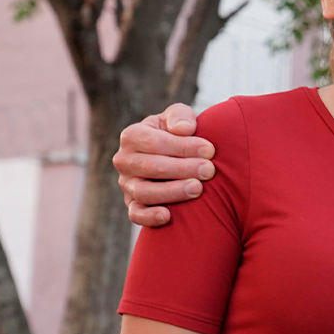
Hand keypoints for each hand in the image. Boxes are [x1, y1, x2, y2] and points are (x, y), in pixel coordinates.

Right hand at [114, 103, 213, 226]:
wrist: (179, 156)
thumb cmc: (180, 133)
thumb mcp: (180, 118)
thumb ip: (180, 116)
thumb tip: (183, 129)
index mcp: (132, 136)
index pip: (153, 142)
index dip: (182, 147)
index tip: (209, 150)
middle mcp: (125, 161)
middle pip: (149, 167)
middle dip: (182, 169)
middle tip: (209, 170)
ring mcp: (128, 184)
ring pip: (143, 192)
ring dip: (171, 191)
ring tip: (198, 189)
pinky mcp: (133, 205)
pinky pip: (136, 215)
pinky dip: (149, 217)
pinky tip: (168, 216)